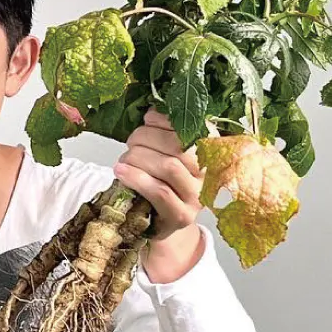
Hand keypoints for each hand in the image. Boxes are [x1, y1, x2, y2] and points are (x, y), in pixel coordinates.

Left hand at [113, 109, 203, 240]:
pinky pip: (159, 191)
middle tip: (130, 143)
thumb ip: (164, 132)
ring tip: (123, 160)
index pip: (196, 127)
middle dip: (146, 138)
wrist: (159, 221)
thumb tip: (153, 110)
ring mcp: (197, 196)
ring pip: (169, 166)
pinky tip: (121, 172)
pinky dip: (136, 178)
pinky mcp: (181, 216)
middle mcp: (209, 173)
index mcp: (210, 151)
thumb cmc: (160, 181)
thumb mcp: (165, 153)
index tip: (148, 118)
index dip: (168, 119)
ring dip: (138, 157)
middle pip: (179, 145)